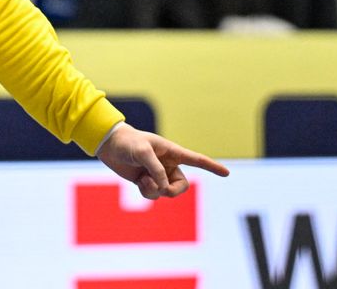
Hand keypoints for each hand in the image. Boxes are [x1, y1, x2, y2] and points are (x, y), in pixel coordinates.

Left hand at [97, 123, 228, 199]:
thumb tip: (164, 188)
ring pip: (166, 193)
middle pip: (182, 186)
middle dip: (172, 191)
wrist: (109, 145)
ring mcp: (158, 174)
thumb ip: (156, 169)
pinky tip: (138, 181)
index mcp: (172, 152)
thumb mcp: (142, 152)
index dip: (212, 167)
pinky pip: (154, 195)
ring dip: (155, 191)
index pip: (196, 160)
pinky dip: (147, 192)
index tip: (226, 173)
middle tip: (162, 189)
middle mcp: (168, 164)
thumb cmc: (128, 142)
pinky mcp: (147, 182)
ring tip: (143, 180)